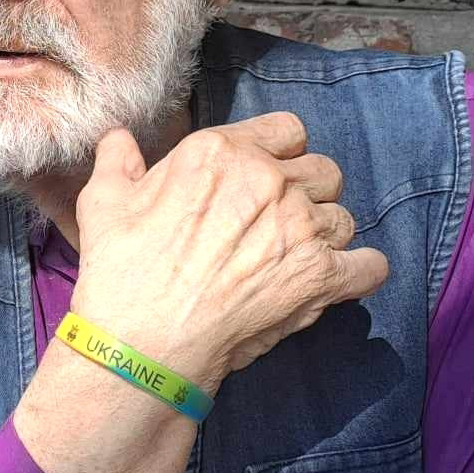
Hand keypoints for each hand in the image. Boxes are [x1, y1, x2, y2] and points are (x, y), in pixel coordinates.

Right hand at [71, 112, 388, 396]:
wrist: (142, 342)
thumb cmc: (120, 271)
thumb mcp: (103, 203)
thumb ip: (117, 160)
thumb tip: (119, 138)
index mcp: (220, 153)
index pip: (287, 130)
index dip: (280, 153)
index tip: (267, 176)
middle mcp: (268, 181)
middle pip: (322, 170)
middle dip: (306, 192)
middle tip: (279, 223)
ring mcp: (300, 228)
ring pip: (343, 217)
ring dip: (326, 235)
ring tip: (298, 258)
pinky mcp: (321, 278)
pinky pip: (370, 265)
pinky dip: (361, 273)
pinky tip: (342, 280)